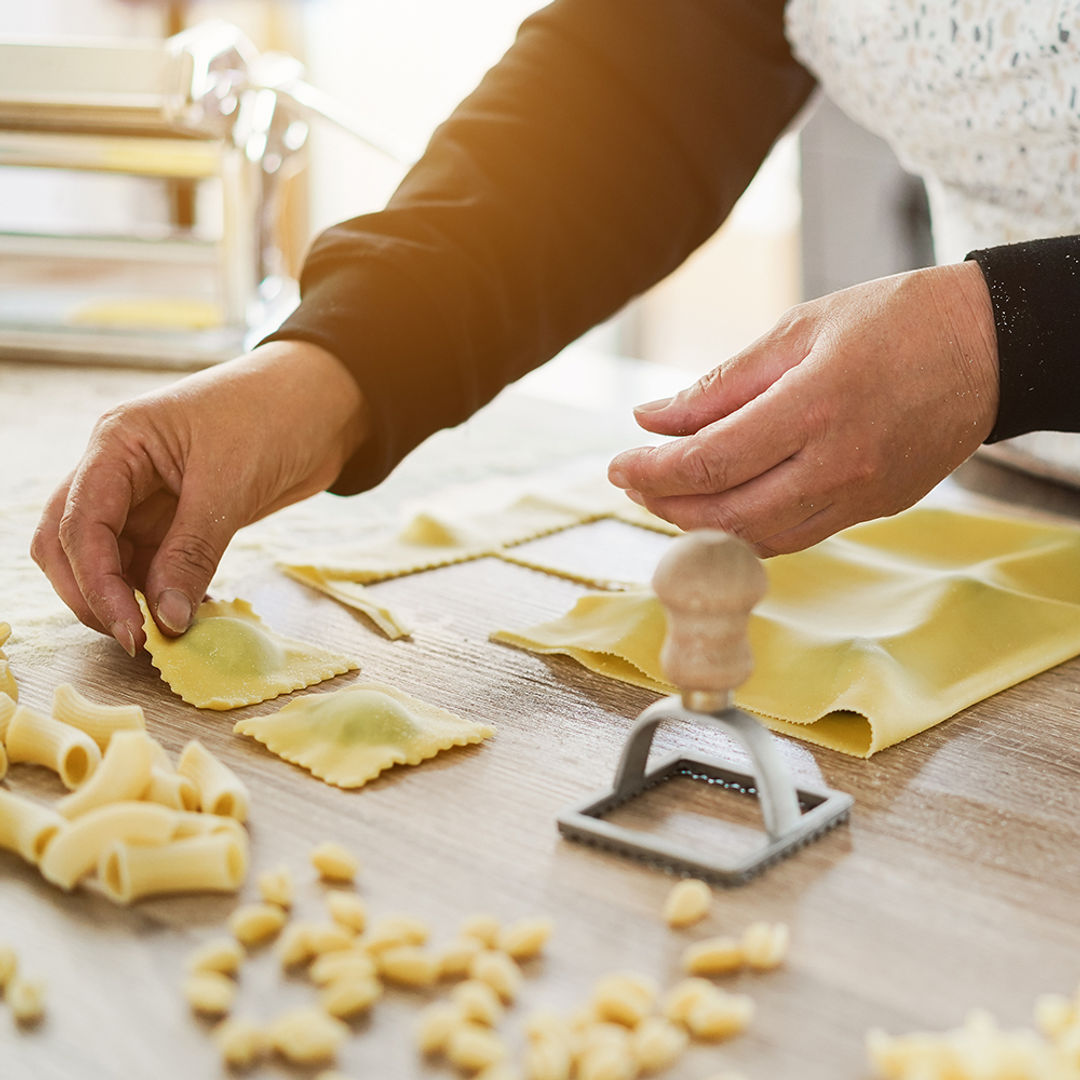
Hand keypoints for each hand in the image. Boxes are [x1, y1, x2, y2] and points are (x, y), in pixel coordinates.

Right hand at [31, 341, 367, 653]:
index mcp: (118, 443)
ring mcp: (145, 495)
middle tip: (139, 640)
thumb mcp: (231, 484)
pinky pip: (149, 564)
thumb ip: (193, 552)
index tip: (132, 631)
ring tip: (169, 632)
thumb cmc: (275, 414)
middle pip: (71, 544)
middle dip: (93, 595)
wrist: (323, 402)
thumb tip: (167, 618)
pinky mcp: (176, 518)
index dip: (97, 585)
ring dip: (128, 598)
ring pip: (108, 559)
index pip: (80, 524)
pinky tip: (188, 613)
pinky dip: (159, 592)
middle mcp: (119, 470)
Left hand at [607, 262, 998, 555]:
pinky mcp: (874, 509)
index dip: (653, 469)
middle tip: (633, 480)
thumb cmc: (893, 321)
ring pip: (757, 537)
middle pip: (726, 514)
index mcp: (816, 405)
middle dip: (665, 503)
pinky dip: (746, 529)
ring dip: (700, 524)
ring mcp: (860, 495)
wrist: (990, 348)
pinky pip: (794, 537)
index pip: (711, 461)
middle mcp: (839, 463)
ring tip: (669, 493)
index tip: (618, 463)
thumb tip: (650, 418)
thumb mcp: (798, 329)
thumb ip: (719, 383)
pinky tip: (721, 505)